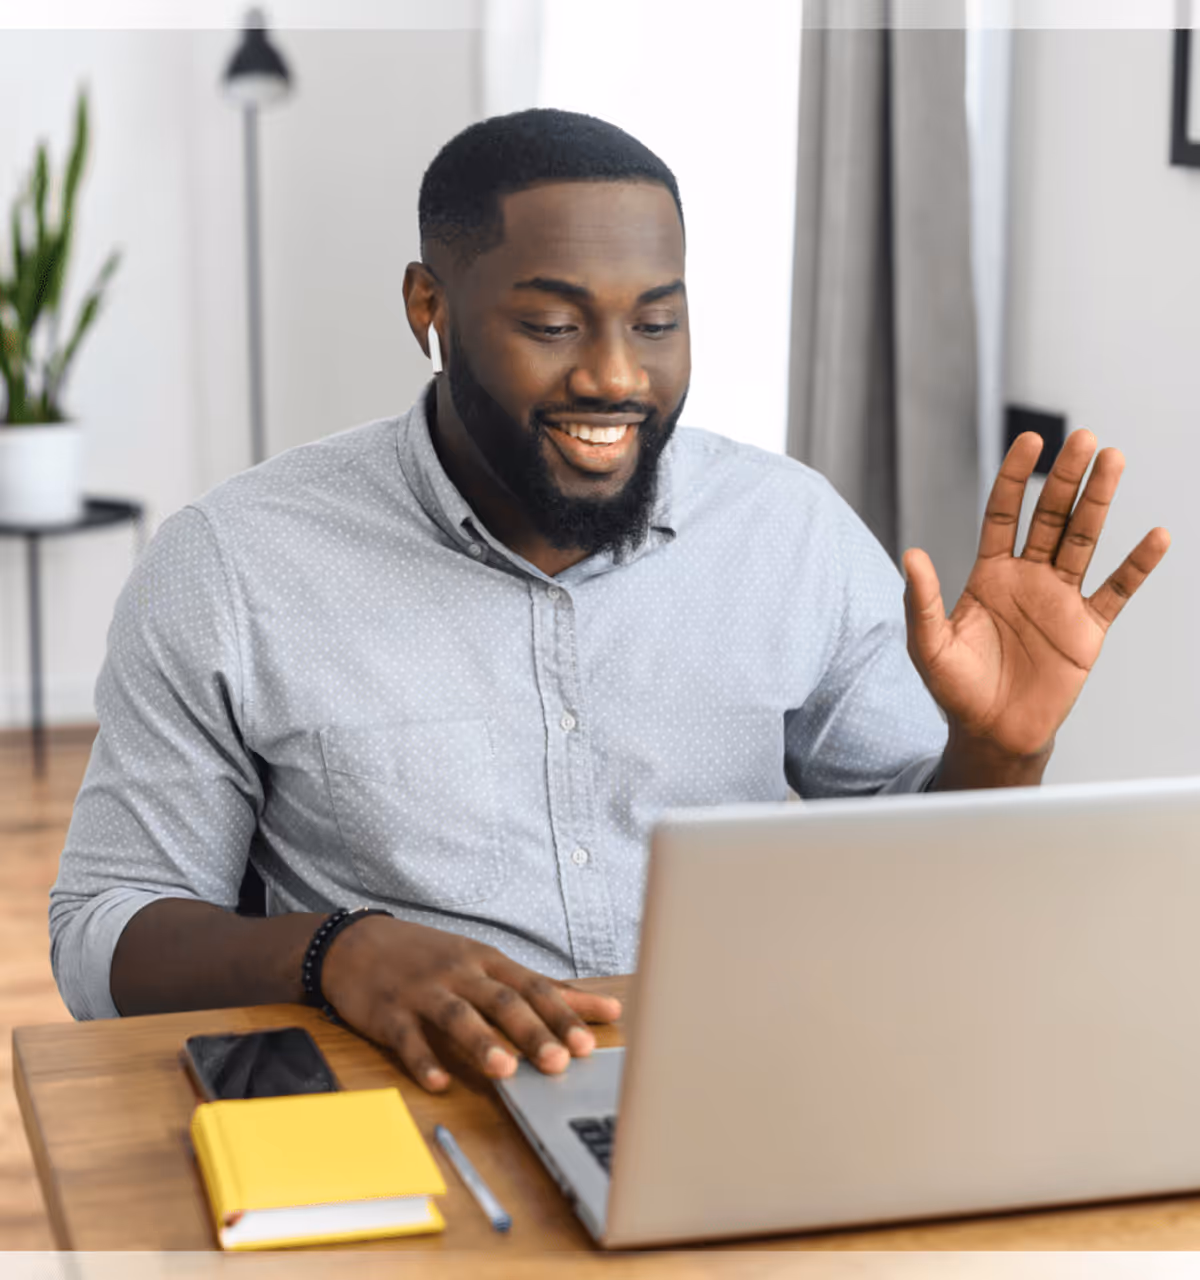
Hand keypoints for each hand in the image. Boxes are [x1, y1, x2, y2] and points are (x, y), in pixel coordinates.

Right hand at [319, 914, 621, 1091]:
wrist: (357, 942)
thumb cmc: (432, 957)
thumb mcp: (487, 962)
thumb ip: (541, 988)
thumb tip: (602, 1006)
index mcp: (488, 961)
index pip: (533, 987)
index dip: (563, 1014)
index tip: (590, 1041)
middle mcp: (460, 972)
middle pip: (501, 1001)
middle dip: (532, 1031)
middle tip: (559, 1061)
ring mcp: (423, 991)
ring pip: (456, 1015)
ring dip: (481, 1042)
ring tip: (505, 1070)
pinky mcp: (388, 1012)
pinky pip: (407, 1038)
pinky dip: (422, 1060)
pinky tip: (438, 1081)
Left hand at [903, 430, 1169, 760]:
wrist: (992, 733)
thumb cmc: (956, 689)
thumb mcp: (928, 645)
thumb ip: (923, 600)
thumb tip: (910, 555)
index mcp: (988, 574)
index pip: (1002, 514)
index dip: (1014, 479)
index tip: (1028, 441)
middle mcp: (1027, 577)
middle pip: (1049, 517)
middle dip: (1064, 478)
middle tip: (1082, 438)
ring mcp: (1060, 599)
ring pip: (1082, 540)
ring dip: (1099, 502)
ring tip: (1114, 460)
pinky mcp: (1087, 629)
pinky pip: (1115, 591)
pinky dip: (1136, 566)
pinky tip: (1155, 536)